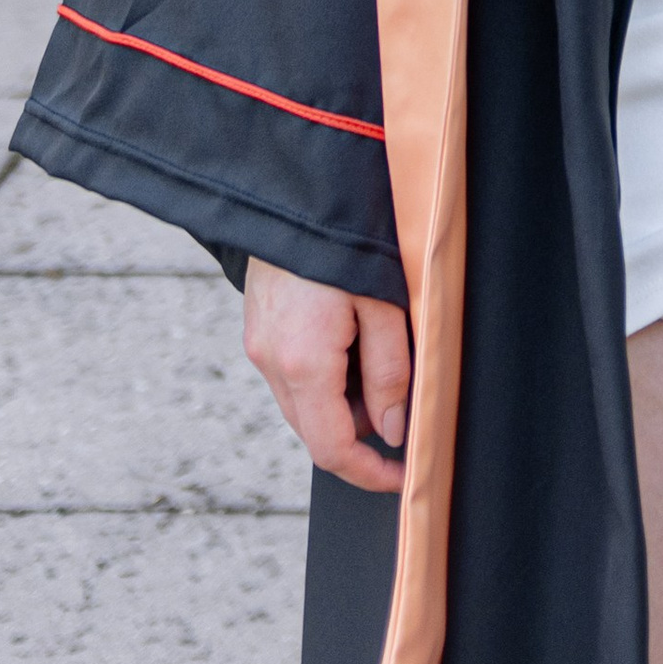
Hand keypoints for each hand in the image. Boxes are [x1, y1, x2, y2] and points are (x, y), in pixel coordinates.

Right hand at [243, 258, 409, 491]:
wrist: (294, 186)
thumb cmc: (346, 237)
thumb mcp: (385, 303)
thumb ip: (389, 371)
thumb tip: (391, 430)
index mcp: (304, 362)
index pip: (332, 448)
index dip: (369, 473)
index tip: (404, 477)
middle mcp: (271, 361)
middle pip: (315, 432)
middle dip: (359, 439)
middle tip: (404, 419)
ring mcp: (258, 344)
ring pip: (302, 406)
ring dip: (342, 409)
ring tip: (384, 372)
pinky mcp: (257, 328)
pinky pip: (291, 376)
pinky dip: (323, 382)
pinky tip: (353, 350)